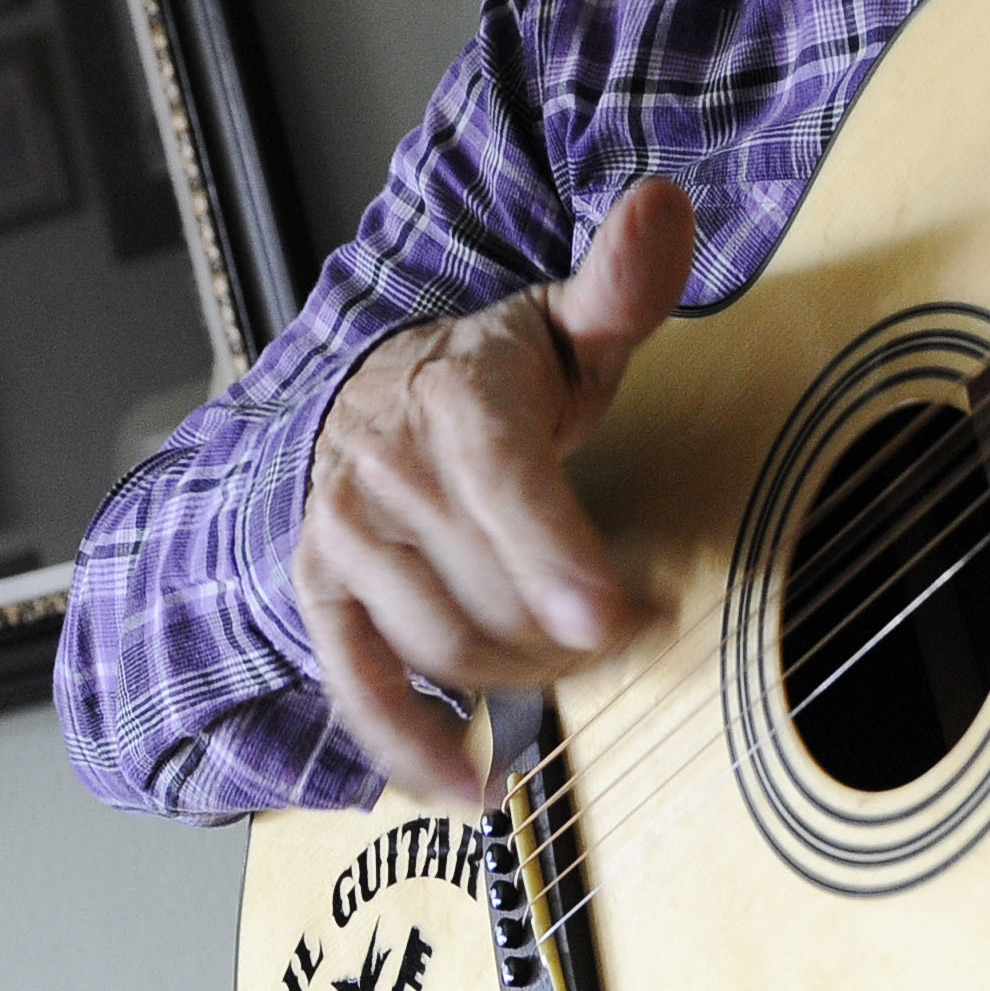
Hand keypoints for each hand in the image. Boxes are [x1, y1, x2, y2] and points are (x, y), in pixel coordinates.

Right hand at [296, 179, 697, 801]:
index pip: (504, 484)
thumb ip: (623, 283)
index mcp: (455, 400)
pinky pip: (359, 691)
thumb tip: (666, 202)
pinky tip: (476, 788)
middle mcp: (385, 472)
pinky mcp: (323, 599)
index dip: (558, 555)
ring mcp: (346, 541)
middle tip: (639, 629)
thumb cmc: (497, 375)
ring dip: (520, 678)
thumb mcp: (566, 325)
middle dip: (569, 625)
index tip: (616, 614)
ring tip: (580, 667)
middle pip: (486, 582)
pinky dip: (413, 751)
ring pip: (438, 641)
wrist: (373, 398)